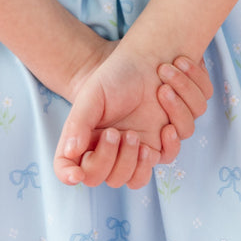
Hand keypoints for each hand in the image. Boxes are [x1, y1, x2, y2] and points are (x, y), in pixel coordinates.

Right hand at [54, 42, 211, 189]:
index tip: (78, 175)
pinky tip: (167, 122)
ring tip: (141, 130)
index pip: (74, 169)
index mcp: (88, 140)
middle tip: (125, 133)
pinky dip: (170, 141)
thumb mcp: (92, 96)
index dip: (70, 176)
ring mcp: (139, 150)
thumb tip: (70, 152)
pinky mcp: (163, 143)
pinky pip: (169, 156)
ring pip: (139, 179)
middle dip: (121, 160)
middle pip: (114, 180)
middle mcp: (112, 151)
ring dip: (141, 159)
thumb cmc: (115, 77)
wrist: (151, 61)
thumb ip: (78, 124)